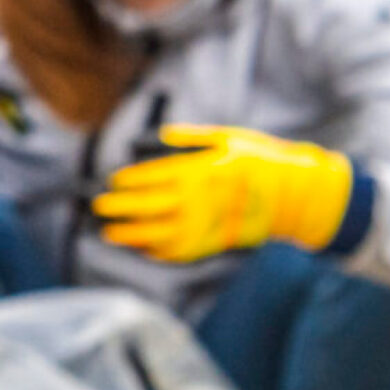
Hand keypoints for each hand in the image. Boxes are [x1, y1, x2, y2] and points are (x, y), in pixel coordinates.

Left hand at [92, 124, 354, 260]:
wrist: (291, 198)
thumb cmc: (259, 161)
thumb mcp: (227, 138)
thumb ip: (190, 139)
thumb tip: (158, 136)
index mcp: (200, 170)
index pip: (153, 177)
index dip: (129, 181)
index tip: (114, 181)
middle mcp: (198, 200)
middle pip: (147, 206)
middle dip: (118, 207)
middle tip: (98, 206)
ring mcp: (205, 226)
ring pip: (156, 234)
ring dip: (129, 234)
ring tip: (110, 231)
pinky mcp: (211, 245)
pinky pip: (176, 252)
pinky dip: (155, 251)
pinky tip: (140, 245)